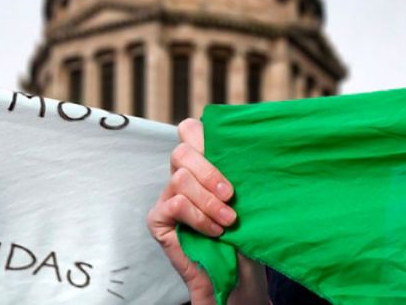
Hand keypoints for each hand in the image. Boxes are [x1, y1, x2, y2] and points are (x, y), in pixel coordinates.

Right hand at [147, 119, 266, 304]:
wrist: (237, 274)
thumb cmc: (244, 233)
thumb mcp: (245, 197)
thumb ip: (236, 171)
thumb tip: (247, 147)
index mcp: (200, 163)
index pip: (190, 130)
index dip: (204, 136)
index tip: (231, 156)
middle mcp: (181, 175)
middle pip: (182, 151)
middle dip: (209, 171)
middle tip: (231, 194)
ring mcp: (167, 196)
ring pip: (180, 178)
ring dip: (208, 201)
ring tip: (228, 220)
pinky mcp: (158, 218)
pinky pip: (176, 204)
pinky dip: (199, 217)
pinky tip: (214, 231)